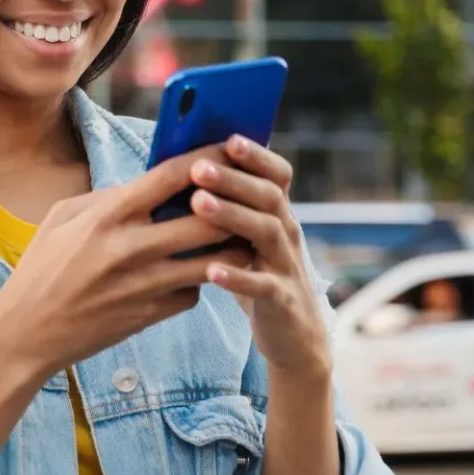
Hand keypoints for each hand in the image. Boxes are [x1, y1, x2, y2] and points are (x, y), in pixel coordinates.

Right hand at [0, 146, 253, 378]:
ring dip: (230, 246)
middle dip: (232, 206)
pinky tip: (196, 272)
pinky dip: (199, 281)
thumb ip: (108, 197)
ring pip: (213, 262)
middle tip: (245, 196)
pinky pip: (193, 293)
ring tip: (238, 233)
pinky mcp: (150, 315)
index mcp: (106, 216)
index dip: (206, 158)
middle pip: (207, 220)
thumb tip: (150, 184)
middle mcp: (129, 249)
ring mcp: (143, 285)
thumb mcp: (62, 217)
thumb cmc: (42, 268)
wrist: (26, 332)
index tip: (228, 148)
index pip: (170, 177)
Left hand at [189, 136, 330, 378]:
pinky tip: (211, 269)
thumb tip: (180, 167)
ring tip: (198, 204)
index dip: (257, 156)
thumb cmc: (255, 273)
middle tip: (199, 168)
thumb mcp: (245, 236)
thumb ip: (226, 205)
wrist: (293, 336)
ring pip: (266, 232)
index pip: (276, 175)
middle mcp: (286, 232)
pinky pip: (262, 286)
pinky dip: (238, 276)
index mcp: (275, 212)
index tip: (229, 138)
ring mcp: (286, 265)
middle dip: (233, 179)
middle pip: (267, 196)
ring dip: (232, 215)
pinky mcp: (281, 300)